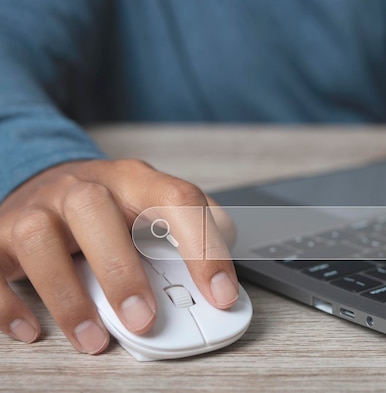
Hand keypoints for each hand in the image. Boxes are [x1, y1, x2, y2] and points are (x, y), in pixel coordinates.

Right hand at [0, 159, 237, 353]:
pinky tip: (30, 329)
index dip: (204, 246)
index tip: (221, 294)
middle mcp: (82, 187)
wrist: (47, 185)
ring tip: (93, 338)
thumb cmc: (111, 207)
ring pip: (40, 237)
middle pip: (96, 211)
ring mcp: (37, 208)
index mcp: (133, 180)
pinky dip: (7, 303)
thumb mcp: (154, 206)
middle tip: (145, 319)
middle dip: (122, 269)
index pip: (177, 199)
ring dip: (67, 295)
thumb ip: (192, 225)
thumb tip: (230, 243)